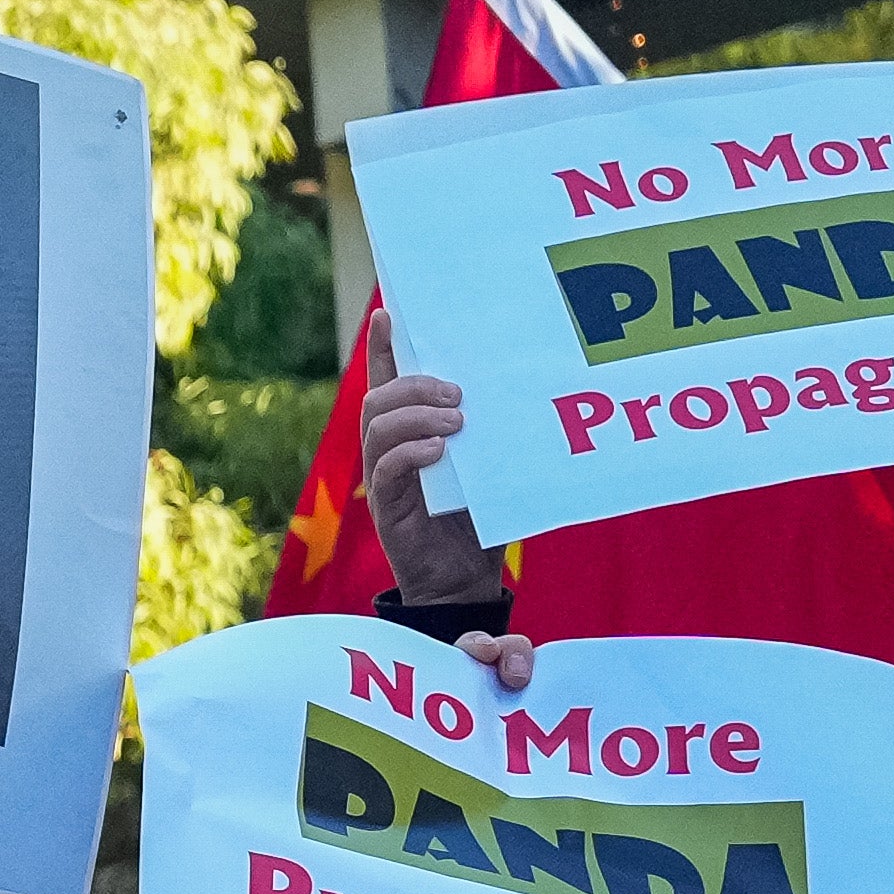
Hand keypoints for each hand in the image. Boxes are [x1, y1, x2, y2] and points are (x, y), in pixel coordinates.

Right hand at [357, 365, 497, 601]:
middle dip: (414, 385)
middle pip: (378, 398)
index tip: (387, 313)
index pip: (386, 381)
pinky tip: (440, 451)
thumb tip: (516, 388)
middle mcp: (388, 451)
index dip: (382, 347)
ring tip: (456, 422)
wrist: (464, 580)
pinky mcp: (389, 508)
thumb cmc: (478, 518)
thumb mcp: (485, 463)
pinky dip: (411, 453)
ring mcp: (384, 479)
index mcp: (408, 434)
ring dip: (416, 415)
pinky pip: (386, 470)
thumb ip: (486, 431)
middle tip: (458, 395)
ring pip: (377, 428)